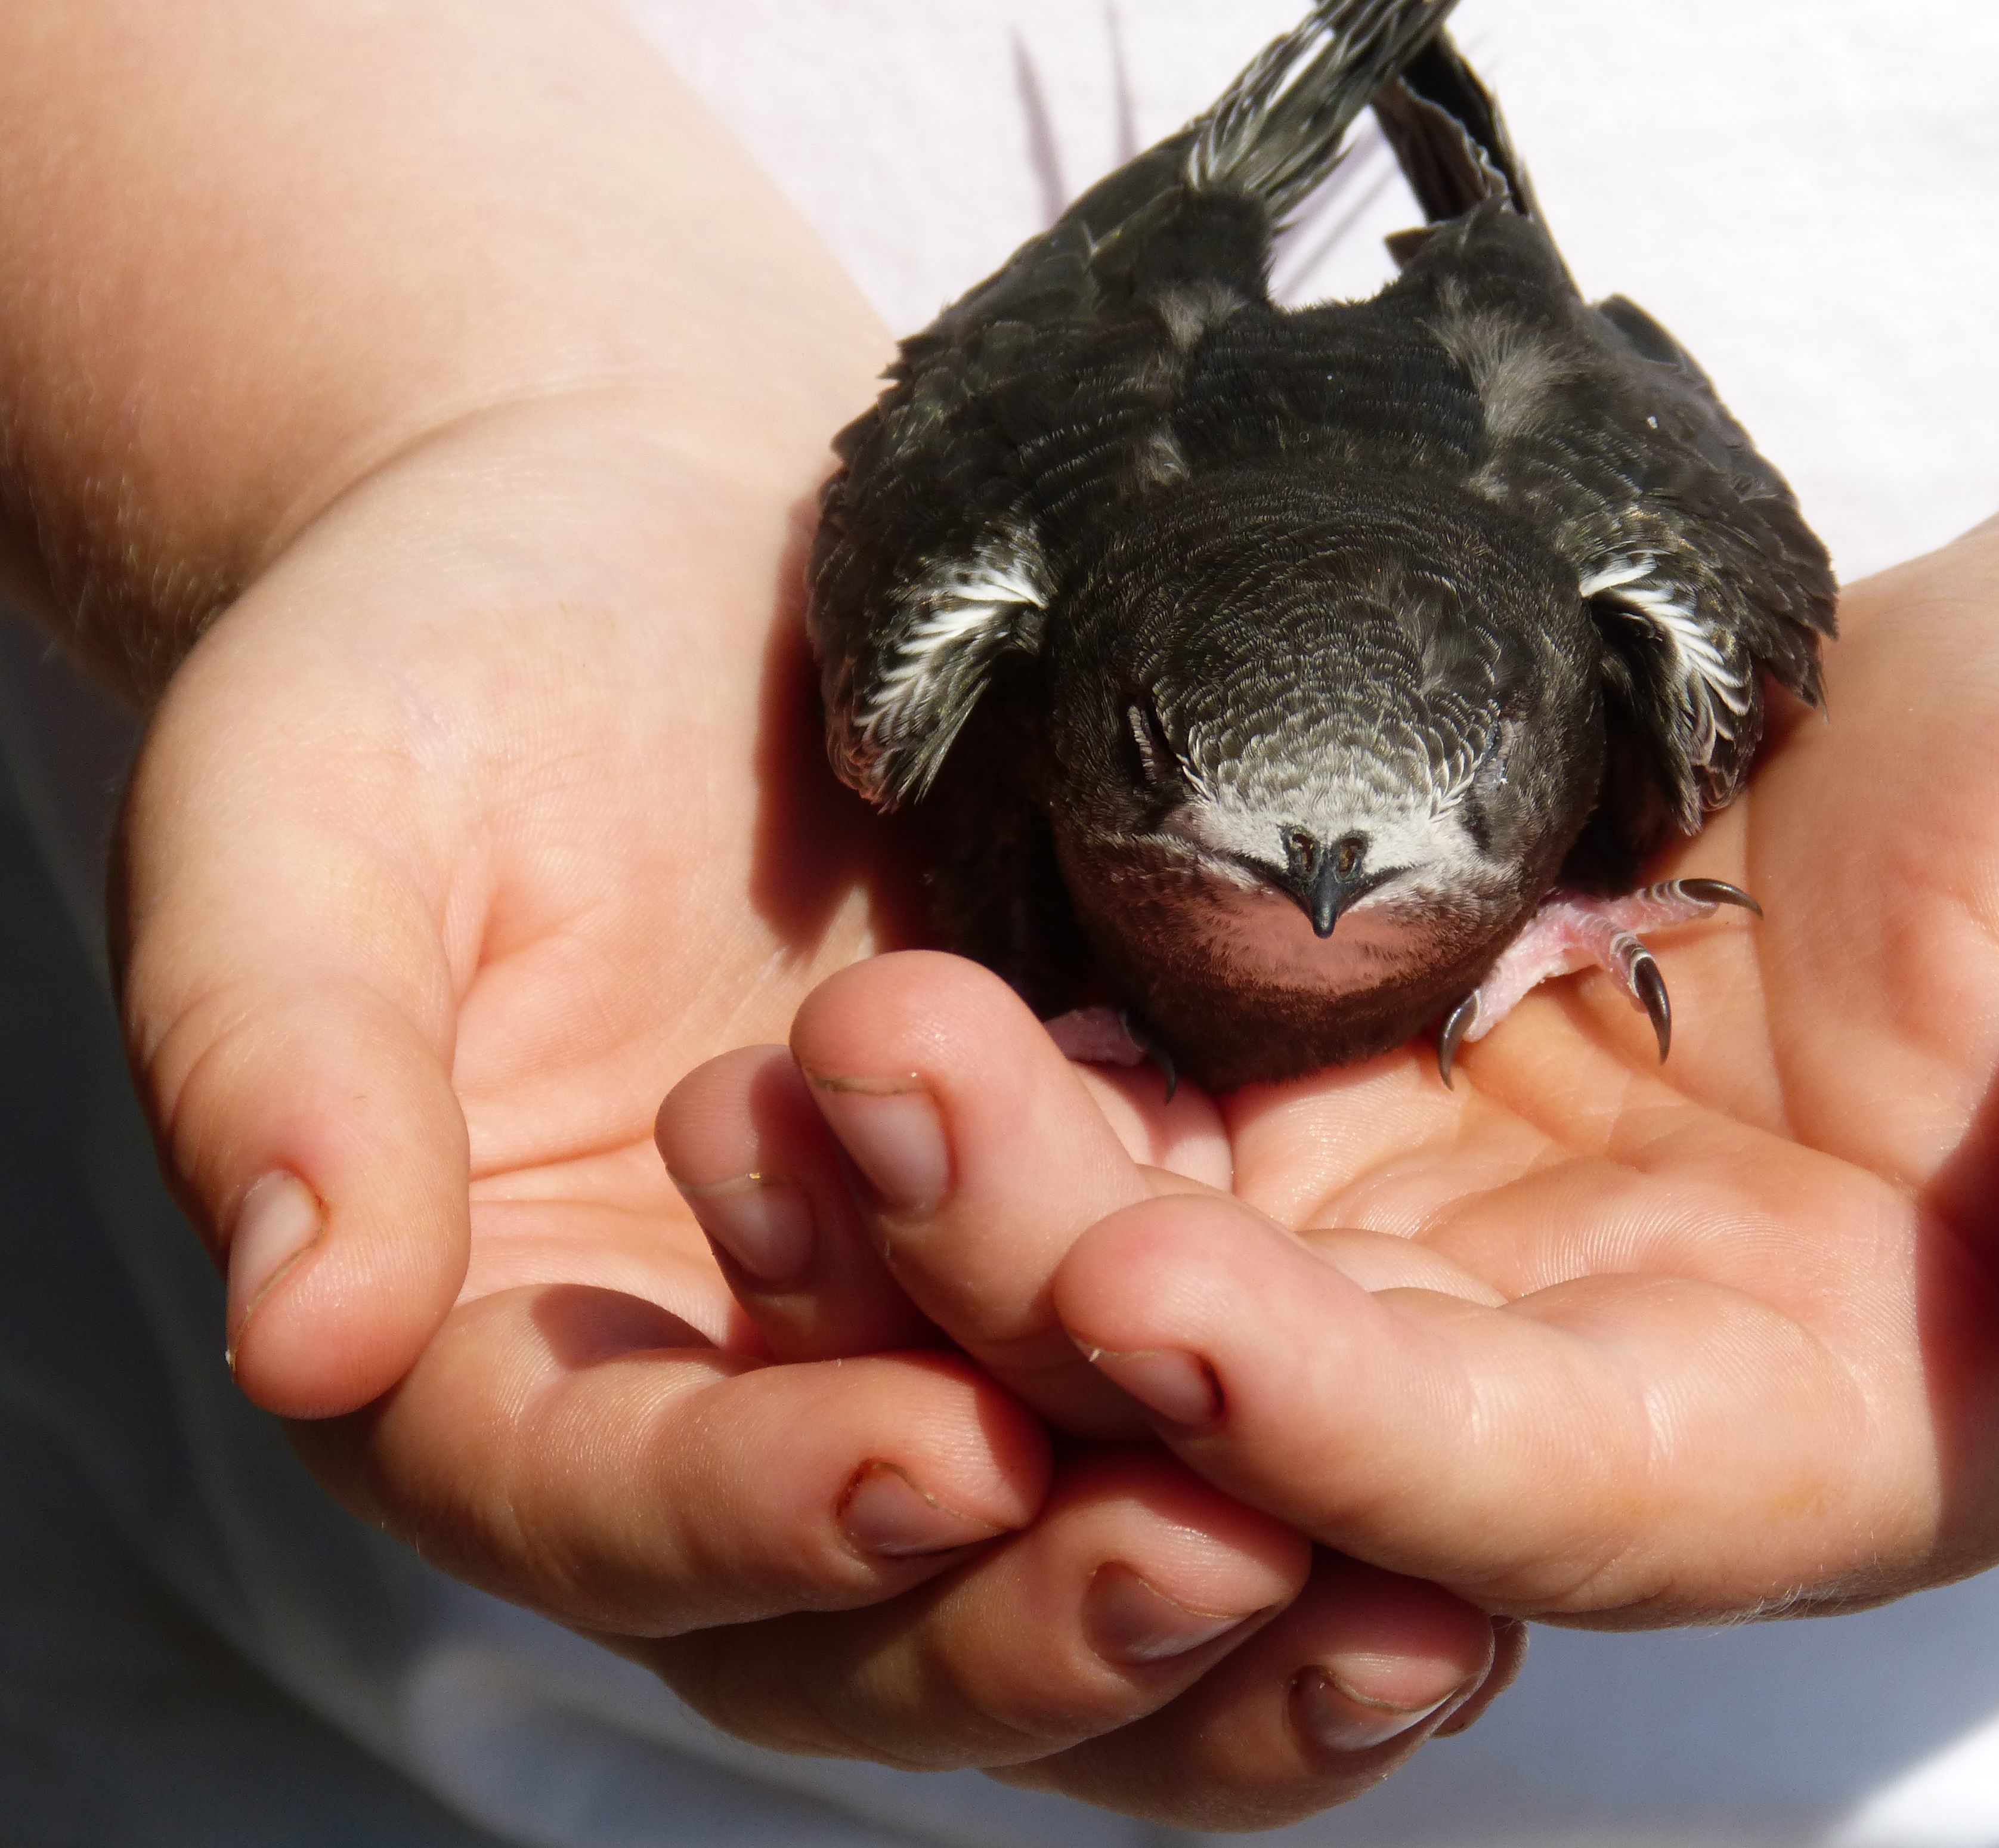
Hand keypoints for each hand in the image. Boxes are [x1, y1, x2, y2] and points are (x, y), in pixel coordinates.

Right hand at [115, 384, 1500, 1823]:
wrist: (645, 540)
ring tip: (1419, 1624)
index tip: (931, 1460)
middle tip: (1226, 1563)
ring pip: (1056, 1572)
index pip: (602, 1507)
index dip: (753, 1510)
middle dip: (1040, 1612)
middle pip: (862, 1614)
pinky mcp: (1085, 1262)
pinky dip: (1314, 1479)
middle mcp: (713, 1406)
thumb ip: (278, 1062)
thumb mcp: (306, 814)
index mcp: (494, 1350)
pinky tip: (1471, 1510)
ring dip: (1228, 1627)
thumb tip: (293, 1331)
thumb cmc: (437, 654)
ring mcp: (912, 1349)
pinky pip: (1194, 1424)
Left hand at [681, 480, 1998, 1643]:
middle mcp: (1605, 1384)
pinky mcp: (1390, 1110)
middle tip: (878, 1096)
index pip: (1551, 1486)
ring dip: (985, 1202)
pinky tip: (885, 1020)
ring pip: (1183, 1277)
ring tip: (821, 1053)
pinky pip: (1175, 1130)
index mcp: (1826, 1422)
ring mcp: (1472, 1256)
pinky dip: (1031, 1097)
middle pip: (1295, 1405)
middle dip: (1070, 1285)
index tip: (1152, 1293)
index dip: (1347, 1420)